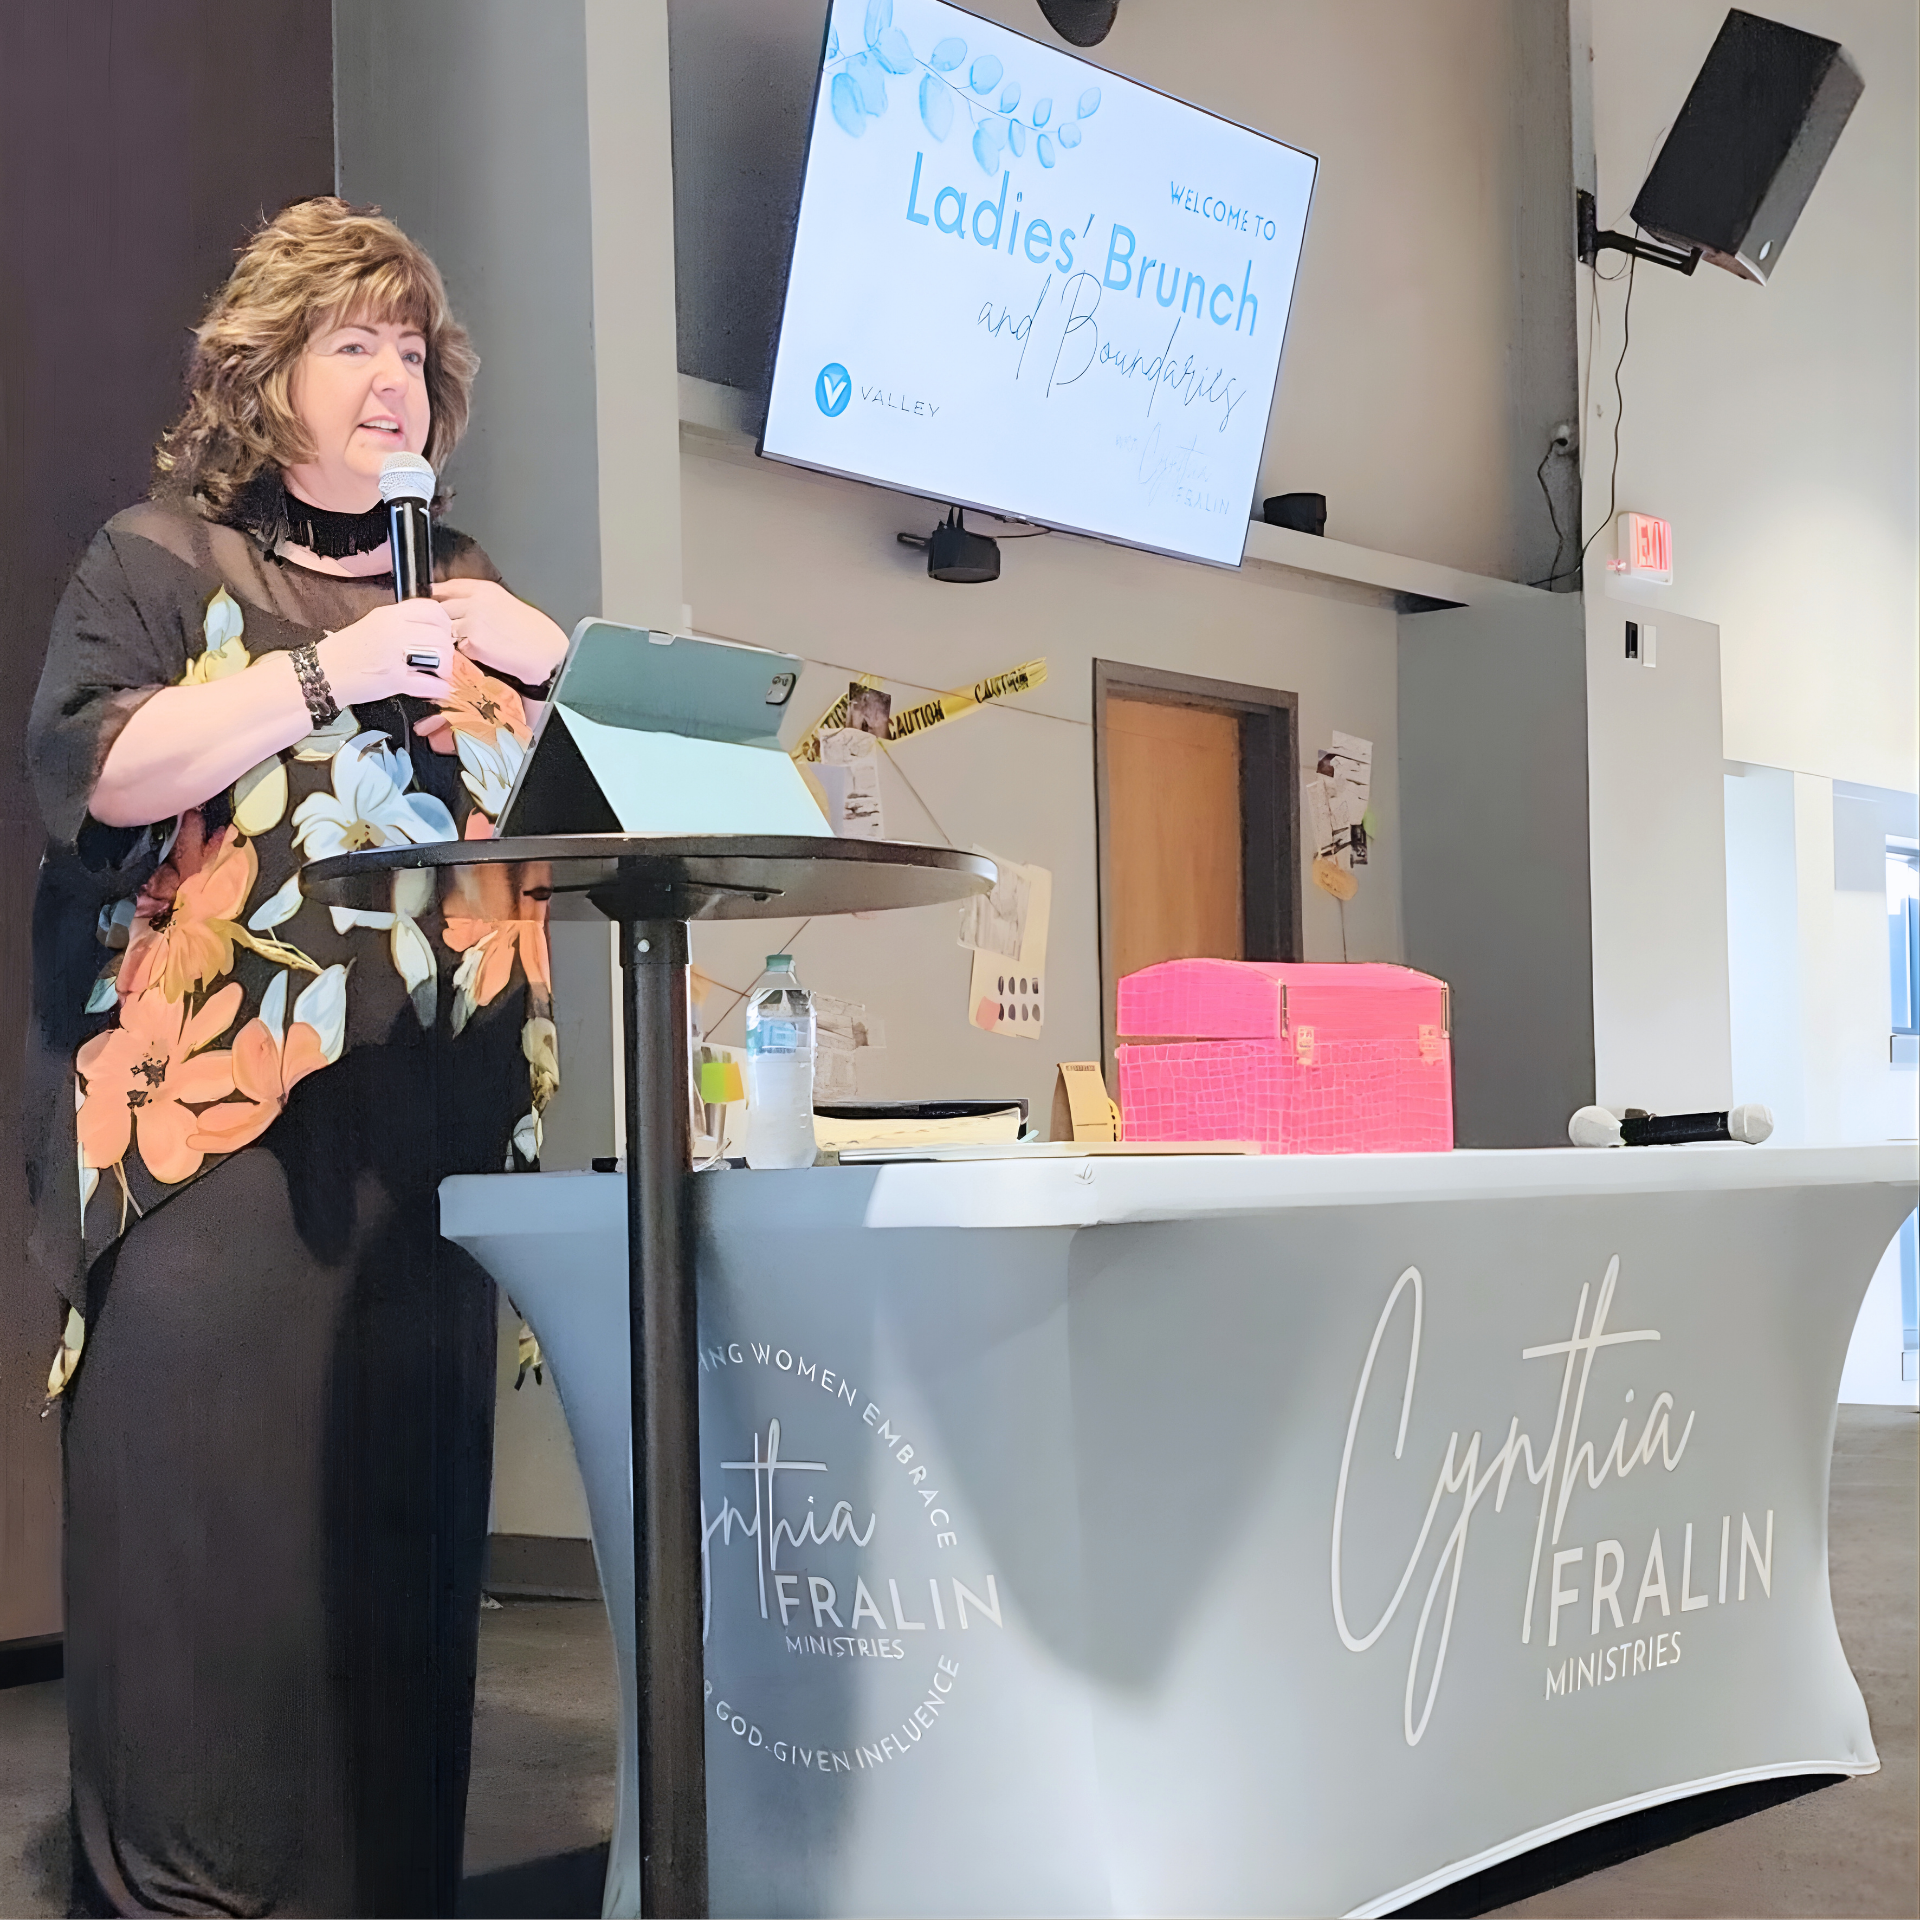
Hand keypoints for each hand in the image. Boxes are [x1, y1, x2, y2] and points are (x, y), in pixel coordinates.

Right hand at [313, 599, 455, 705]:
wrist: (321, 673)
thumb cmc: (346, 651)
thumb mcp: (372, 624)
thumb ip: (400, 623)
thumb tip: (428, 629)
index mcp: (388, 614)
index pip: (431, 609)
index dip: (443, 623)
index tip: (443, 633)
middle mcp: (393, 630)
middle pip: (440, 634)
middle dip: (448, 650)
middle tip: (444, 659)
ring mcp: (394, 655)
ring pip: (440, 656)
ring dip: (446, 668)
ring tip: (440, 674)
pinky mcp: (394, 680)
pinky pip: (429, 683)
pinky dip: (439, 689)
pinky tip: (438, 690)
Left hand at [433, 578, 567, 685]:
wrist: (546, 653)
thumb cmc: (534, 632)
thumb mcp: (507, 604)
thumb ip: (482, 602)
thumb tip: (462, 607)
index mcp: (486, 589)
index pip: (449, 586)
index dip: (438, 595)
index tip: (434, 601)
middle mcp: (476, 602)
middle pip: (441, 607)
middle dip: (442, 618)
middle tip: (451, 629)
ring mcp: (471, 621)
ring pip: (445, 628)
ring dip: (450, 636)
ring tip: (469, 643)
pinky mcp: (471, 642)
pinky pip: (456, 647)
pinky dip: (463, 652)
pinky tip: (480, 653)